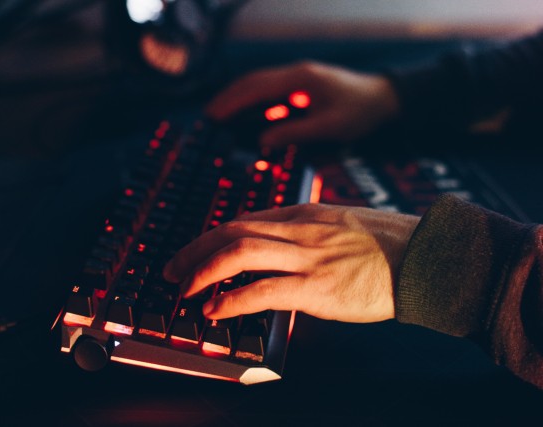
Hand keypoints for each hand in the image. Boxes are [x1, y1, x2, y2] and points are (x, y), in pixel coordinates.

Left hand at [163, 204, 419, 322]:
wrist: (427, 258)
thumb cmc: (388, 245)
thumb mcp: (342, 225)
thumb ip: (309, 232)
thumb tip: (283, 250)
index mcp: (305, 213)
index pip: (246, 219)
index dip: (213, 236)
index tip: (196, 251)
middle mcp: (300, 229)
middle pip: (232, 230)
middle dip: (194, 249)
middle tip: (172, 269)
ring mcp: (307, 256)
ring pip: (238, 252)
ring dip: (202, 270)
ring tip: (183, 289)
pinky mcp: (317, 287)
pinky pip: (262, 290)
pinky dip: (231, 299)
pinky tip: (214, 310)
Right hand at [206, 61, 399, 147]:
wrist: (384, 99)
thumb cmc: (360, 111)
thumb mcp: (329, 126)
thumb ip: (295, 132)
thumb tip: (263, 141)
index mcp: (299, 79)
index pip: (257, 87)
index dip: (233, 101)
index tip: (214, 115)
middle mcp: (295, 74)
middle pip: (253, 82)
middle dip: (229, 98)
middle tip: (209, 116)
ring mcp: (298, 79)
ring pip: (260, 85)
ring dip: (240, 98)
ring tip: (220, 115)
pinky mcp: (302, 87)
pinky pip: (272, 93)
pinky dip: (255, 103)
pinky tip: (247, 116)